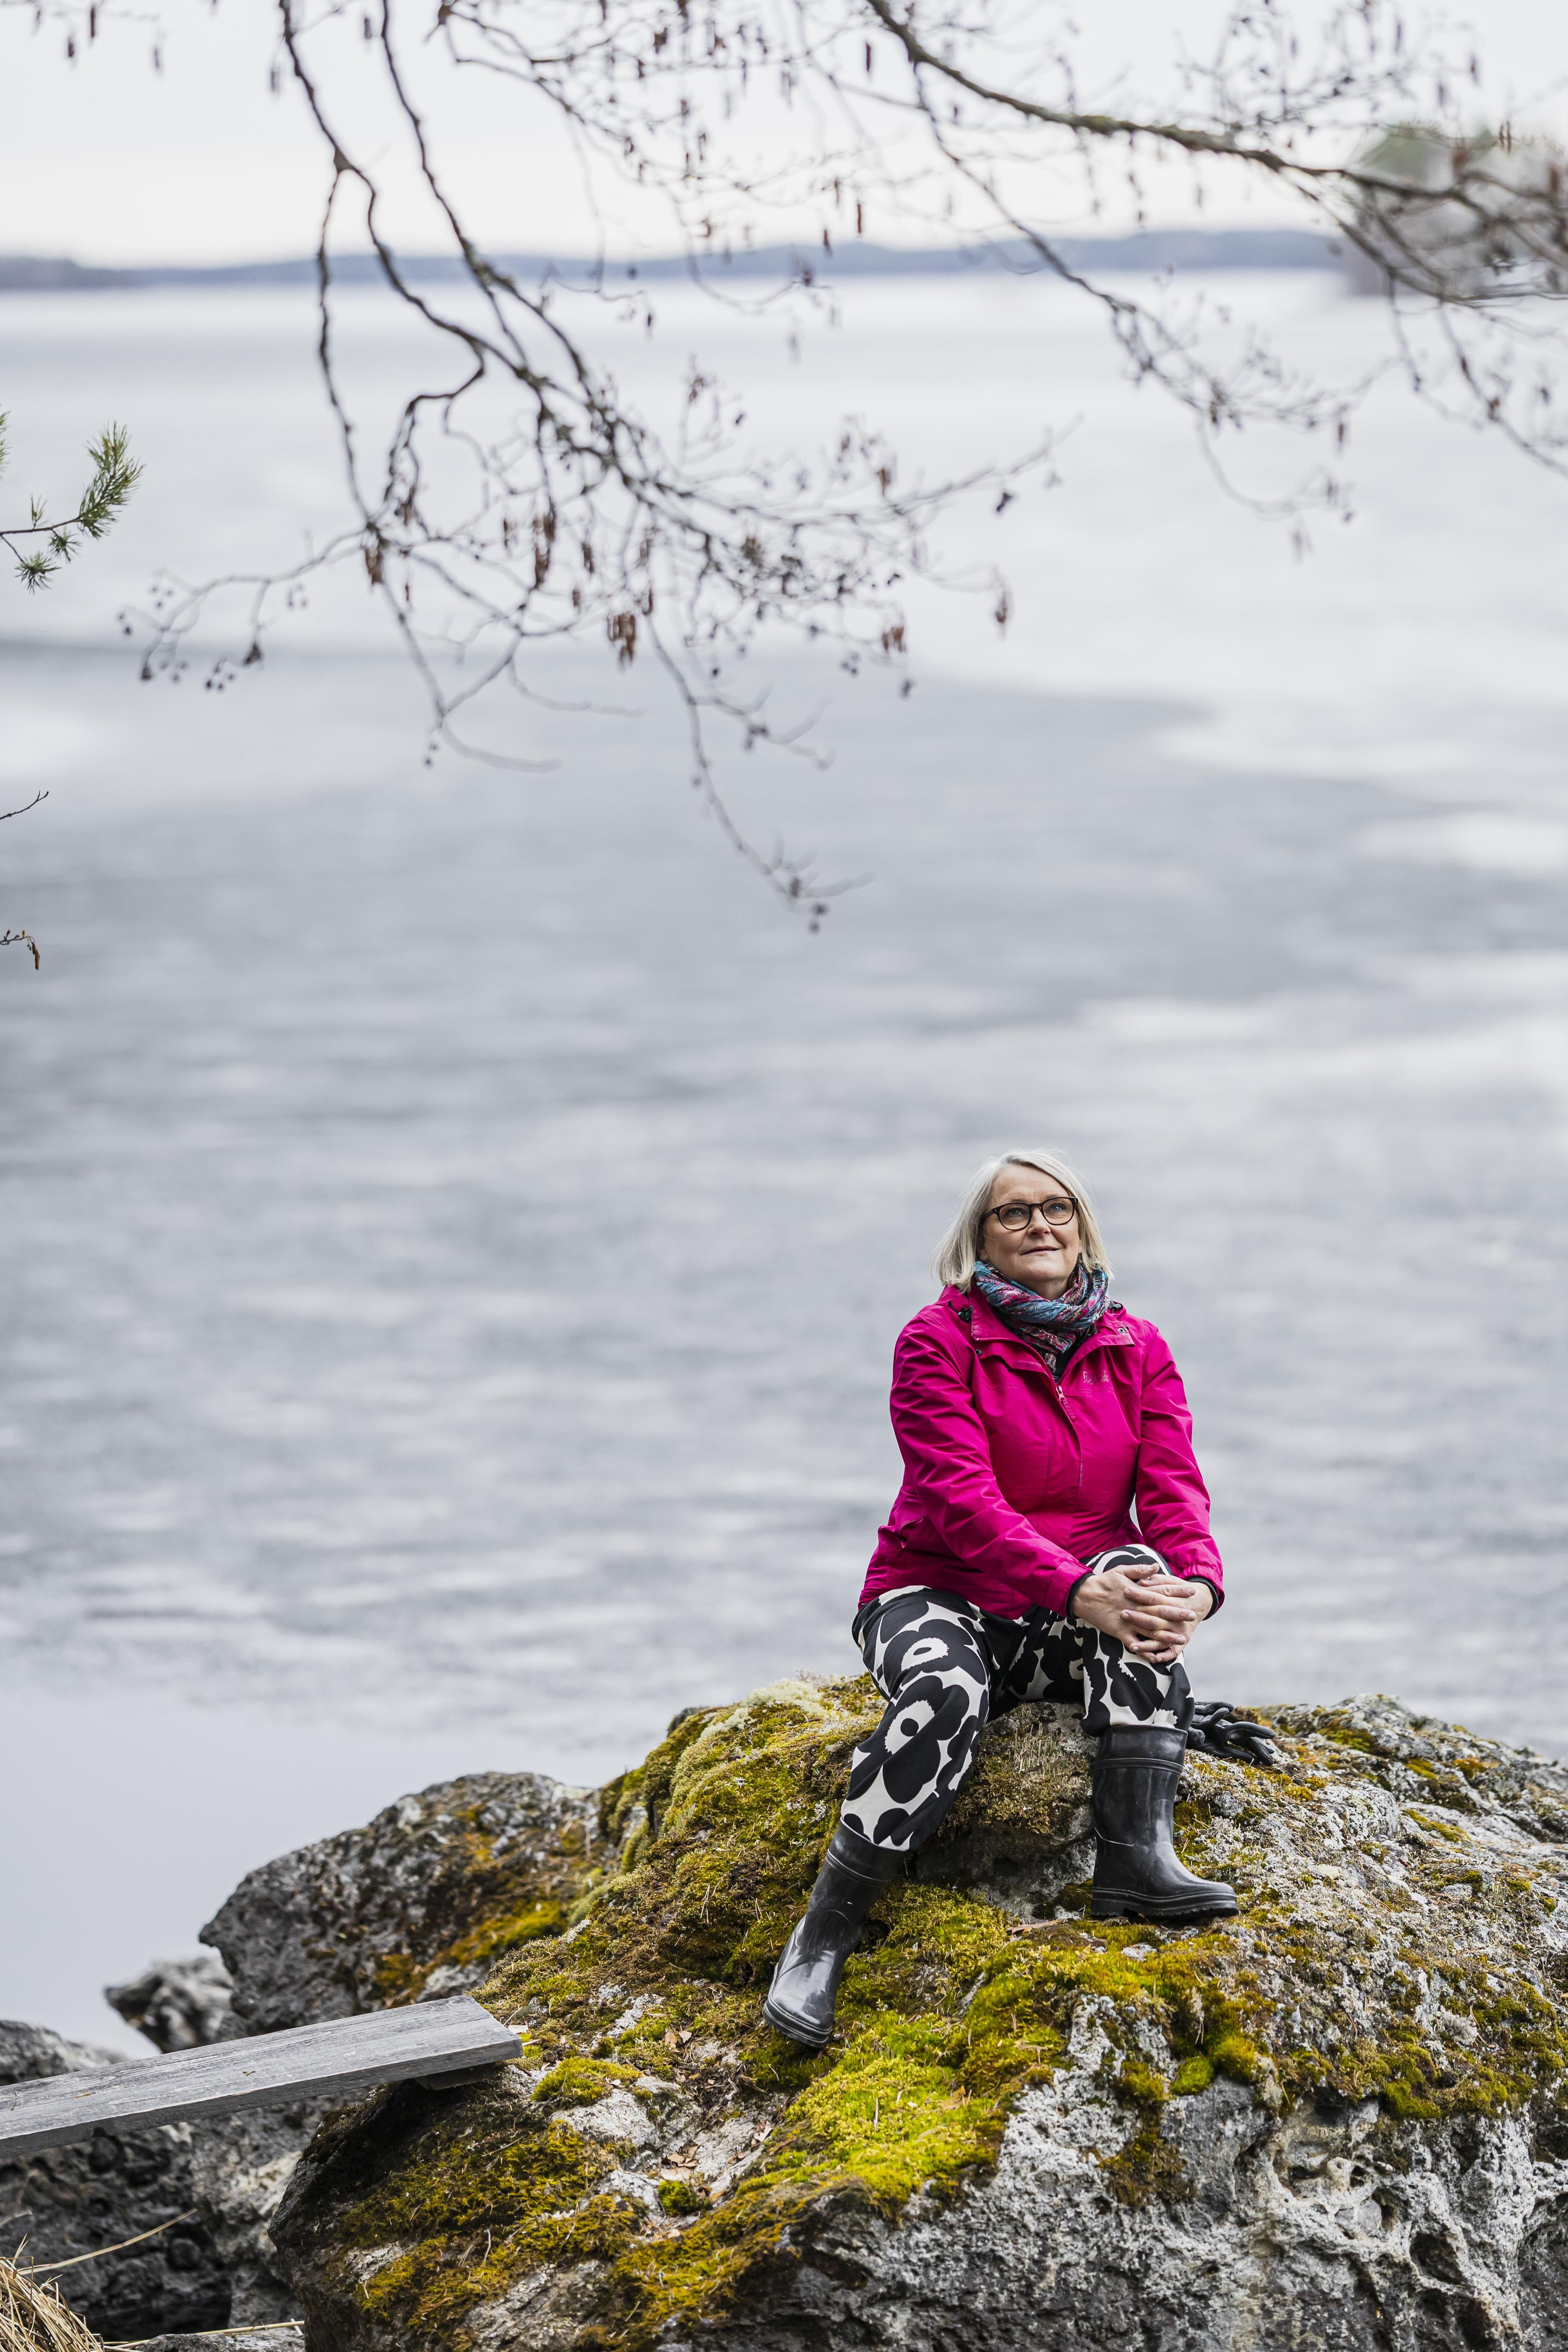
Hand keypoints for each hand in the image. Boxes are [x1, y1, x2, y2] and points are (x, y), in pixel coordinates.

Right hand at [1071, 1559, 1212, 1663]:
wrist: (1084, 1595)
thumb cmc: (1103, 1582)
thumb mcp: (1121, 1570)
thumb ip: (1140, 1570)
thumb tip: (1156, 1565)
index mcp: (1138, 1592)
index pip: (1162, 1591)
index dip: (1178, 1591)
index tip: (1192, 1591)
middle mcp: (1136, 1607)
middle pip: (1161, 1611)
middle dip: (1178, 1613)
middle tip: (1192, 1615)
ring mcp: (1129, 1621)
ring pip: (1152, 1630)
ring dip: (1168, 1635)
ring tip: (1182, 1638)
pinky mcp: (1120, 1632)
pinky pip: (1135, 1644)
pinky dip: (1145, 1651)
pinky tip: (1156, 1656)